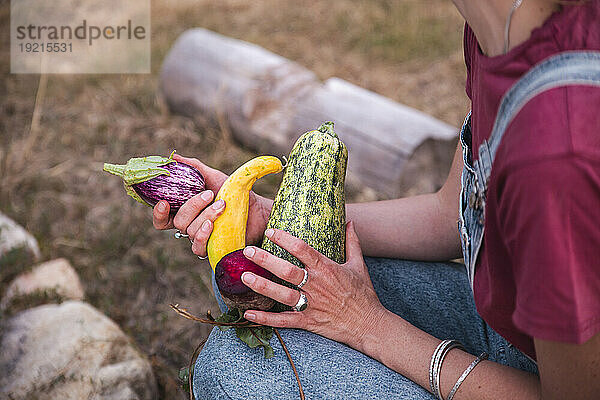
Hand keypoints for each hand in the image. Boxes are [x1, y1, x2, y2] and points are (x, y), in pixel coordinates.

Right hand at [152, 154, 272, 256]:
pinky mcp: (212, 249)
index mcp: (186, 212)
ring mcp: (201, 239)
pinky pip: (198, 248)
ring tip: (222, 205)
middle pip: (178, 221)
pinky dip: (202, 235)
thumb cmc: (233, 193)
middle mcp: (191, 226)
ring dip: (205, 216)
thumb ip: (193, 168)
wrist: (257, 209)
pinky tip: (211, 225)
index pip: (162, 219)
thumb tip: (174, 157)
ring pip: (190, 231)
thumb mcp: (213, 177)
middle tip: (210, 194)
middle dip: (192, 206)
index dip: (158, 213)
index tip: (164, 202)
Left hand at [240, 221, 387, 350]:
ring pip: (282, 294)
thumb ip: (352, 242)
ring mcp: (311, 304)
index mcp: (327, 268)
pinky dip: (265, 319)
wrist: (370, 324)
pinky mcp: (308, 321)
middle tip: (248, 251)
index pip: (302, 249)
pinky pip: (283, 321)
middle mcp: (316, 285)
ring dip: (262, 286)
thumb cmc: (364, 294)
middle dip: (265, 260)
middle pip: (287, 271)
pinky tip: (248, 314)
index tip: (269, 231)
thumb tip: (350, 222)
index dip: (284, 239)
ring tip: (244, 276)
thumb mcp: (359, 265)